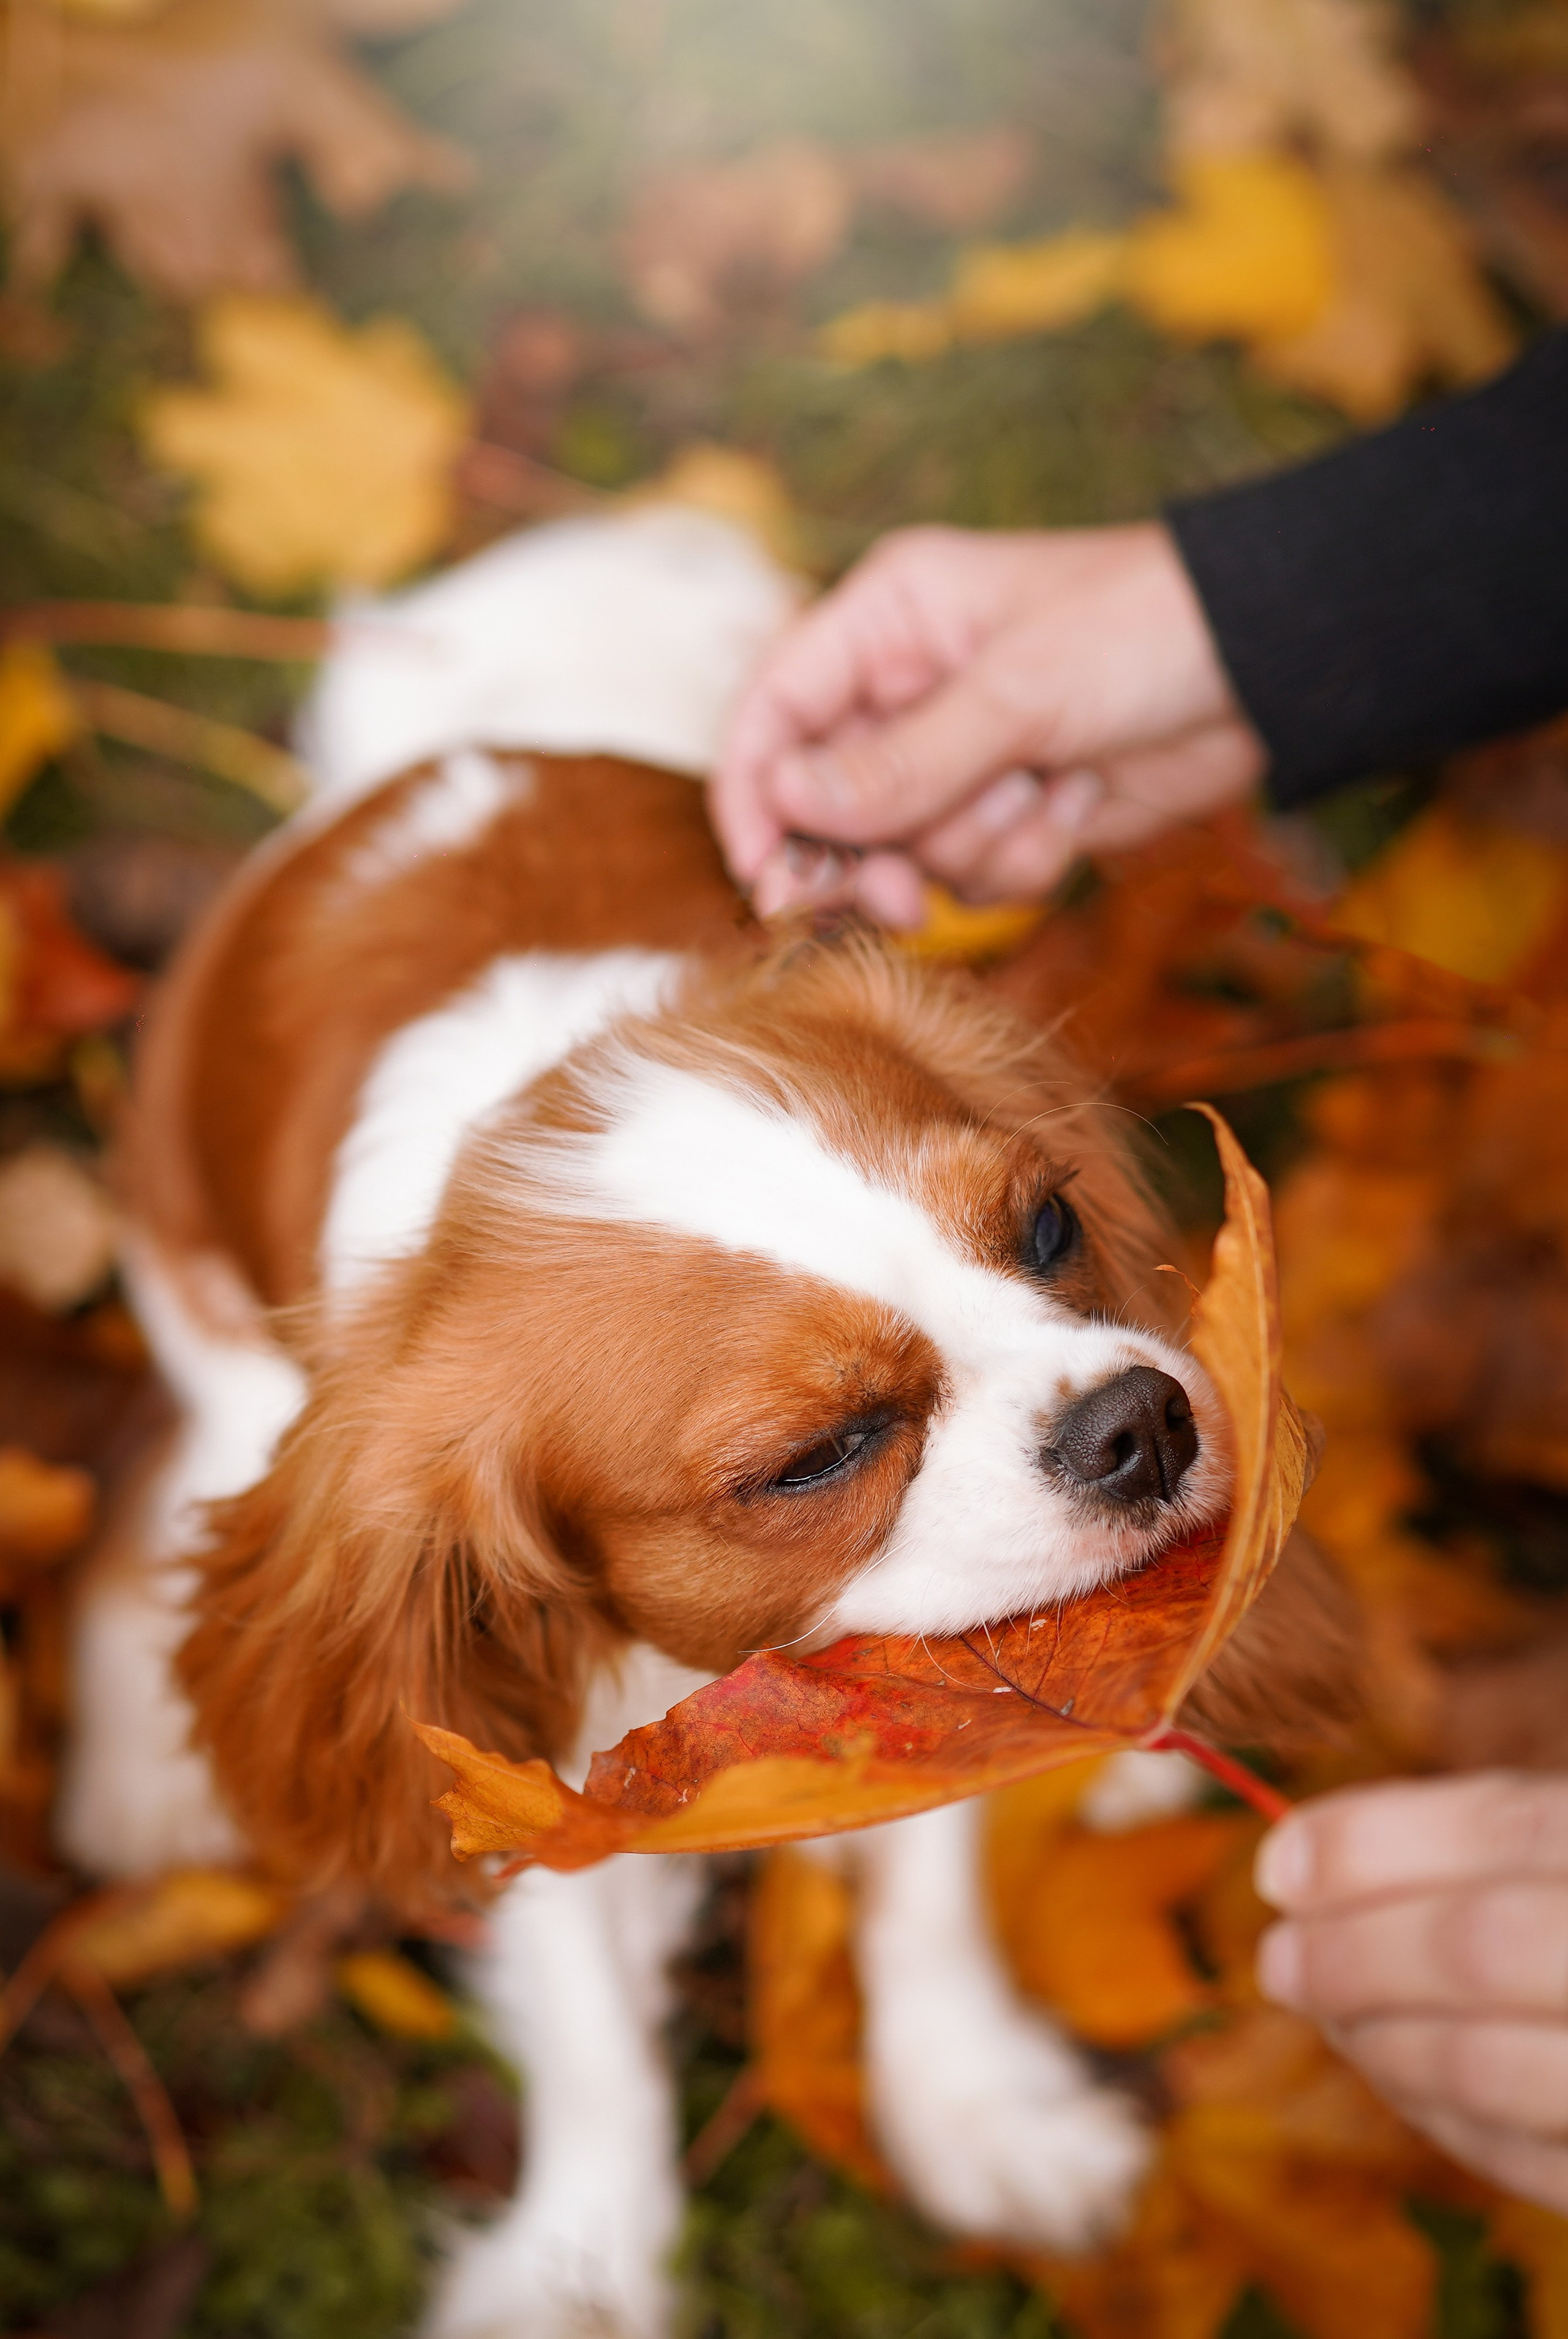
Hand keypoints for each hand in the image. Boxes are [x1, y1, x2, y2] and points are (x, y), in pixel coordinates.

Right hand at [712, 521, 1264, 925]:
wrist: (1269, 667)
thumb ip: (898, 762)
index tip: (768, 874)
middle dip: (871, 856)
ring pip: (906, 853)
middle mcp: (907, 691)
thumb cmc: (1145, 631)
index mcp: (887, 621)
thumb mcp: (1016, 693)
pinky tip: (1079, 800)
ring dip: (973, 848)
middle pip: (827, 806)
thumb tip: (784, 799)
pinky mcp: (1012, 811)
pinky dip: (1026, 858)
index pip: (771, 713)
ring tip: (1042, 792)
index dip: (754, 797)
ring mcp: (960, 758)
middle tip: (900, 900)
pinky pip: (977, 876)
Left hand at [1256, 1772, 1567, 2208]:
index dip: (1372, 1842)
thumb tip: (1303, 1863)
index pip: (1505, 1824)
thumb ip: (1506, 1838)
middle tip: (1276, 1955)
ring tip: (1324, 2011)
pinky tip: (1402, 2078)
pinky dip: (1451, 2120)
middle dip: (1355, 1950)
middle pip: (1483, 1944)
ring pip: (1497, 2065)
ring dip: (1385, 2041)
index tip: (1278, 1860)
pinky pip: (1540, 2162)